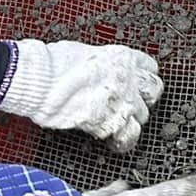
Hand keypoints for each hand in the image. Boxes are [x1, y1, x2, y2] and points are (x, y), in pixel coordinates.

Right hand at [0, 39, 162, 151]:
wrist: (42, 80)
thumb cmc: (54, 64)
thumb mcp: (85, 54)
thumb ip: (101, 66)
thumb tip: (98, 74)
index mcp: (122, 57)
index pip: (150, 66)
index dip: (144, 76)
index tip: (138, 83)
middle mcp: (127, 78)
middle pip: (153, 92)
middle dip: (144, 99)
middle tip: (133, 105)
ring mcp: (122, 102)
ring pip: (144, 117)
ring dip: (132, 122)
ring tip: (121, 127)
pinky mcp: (110, 123)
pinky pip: (126, 137)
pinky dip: (121, 141)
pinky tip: (114, 142)